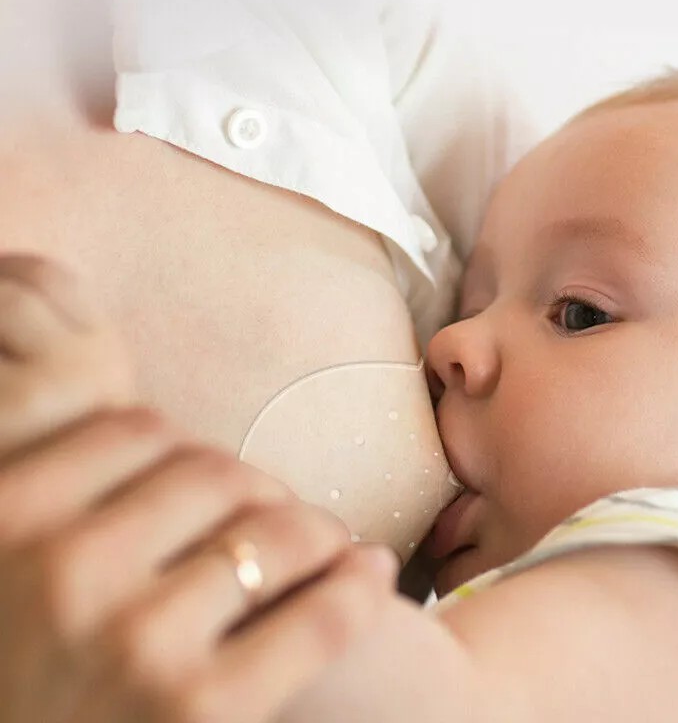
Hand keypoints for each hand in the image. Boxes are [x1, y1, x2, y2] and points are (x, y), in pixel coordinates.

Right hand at [0, 253, 398, 722]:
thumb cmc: (27, 649)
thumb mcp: (11, 537)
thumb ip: (41, 431)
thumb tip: (35, 270)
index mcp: (4, 513)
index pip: (134, 430)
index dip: (178, 452)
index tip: (200, 483)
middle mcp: (59, 573)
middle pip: (212, 470)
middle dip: (247, 490)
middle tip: (263, 517)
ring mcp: (131, 647)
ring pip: (274, 527)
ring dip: (309, 531)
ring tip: (318, 545)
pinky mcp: (199, 714)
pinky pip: (319, 615)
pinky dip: (357, 588)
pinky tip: (369, 577)